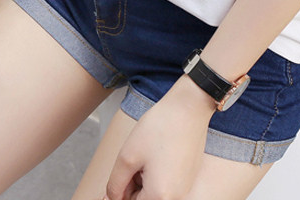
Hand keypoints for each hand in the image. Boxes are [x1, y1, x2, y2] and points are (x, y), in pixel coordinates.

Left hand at [104, 77, 215, 199]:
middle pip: (143, 199)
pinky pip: (166, 184)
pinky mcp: (188, 178)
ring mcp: (184, 189)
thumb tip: (110, 199)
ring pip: (153, 192)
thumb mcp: (128, 156)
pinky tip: (157, 153)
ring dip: (144, 178)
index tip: (123, 169)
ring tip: (147, 154)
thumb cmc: (160, 127)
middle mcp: (176, 199)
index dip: (120, 188)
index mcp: (160, 197)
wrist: (189, 107)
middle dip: (132, 184)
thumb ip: (115, 184)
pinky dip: (157, 173)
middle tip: (134, 158)